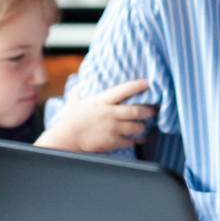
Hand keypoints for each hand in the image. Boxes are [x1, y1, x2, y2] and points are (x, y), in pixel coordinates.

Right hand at [35, 79, 155, 152]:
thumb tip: (81, 78)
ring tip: (144, 125)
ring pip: (137, 127)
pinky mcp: (112, 142)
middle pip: (136, 111)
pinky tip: (134, 138)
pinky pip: (130, 141)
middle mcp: (109, 113)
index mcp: (101, 101)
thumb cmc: (69, 119)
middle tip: (154, 110)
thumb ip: (79, 88)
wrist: (66, 139)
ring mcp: (112, 129)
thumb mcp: (74, 100)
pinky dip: (134, 139)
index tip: (147, 83)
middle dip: (149, 110)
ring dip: (142, 126)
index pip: (123, 90)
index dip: (137, 86)